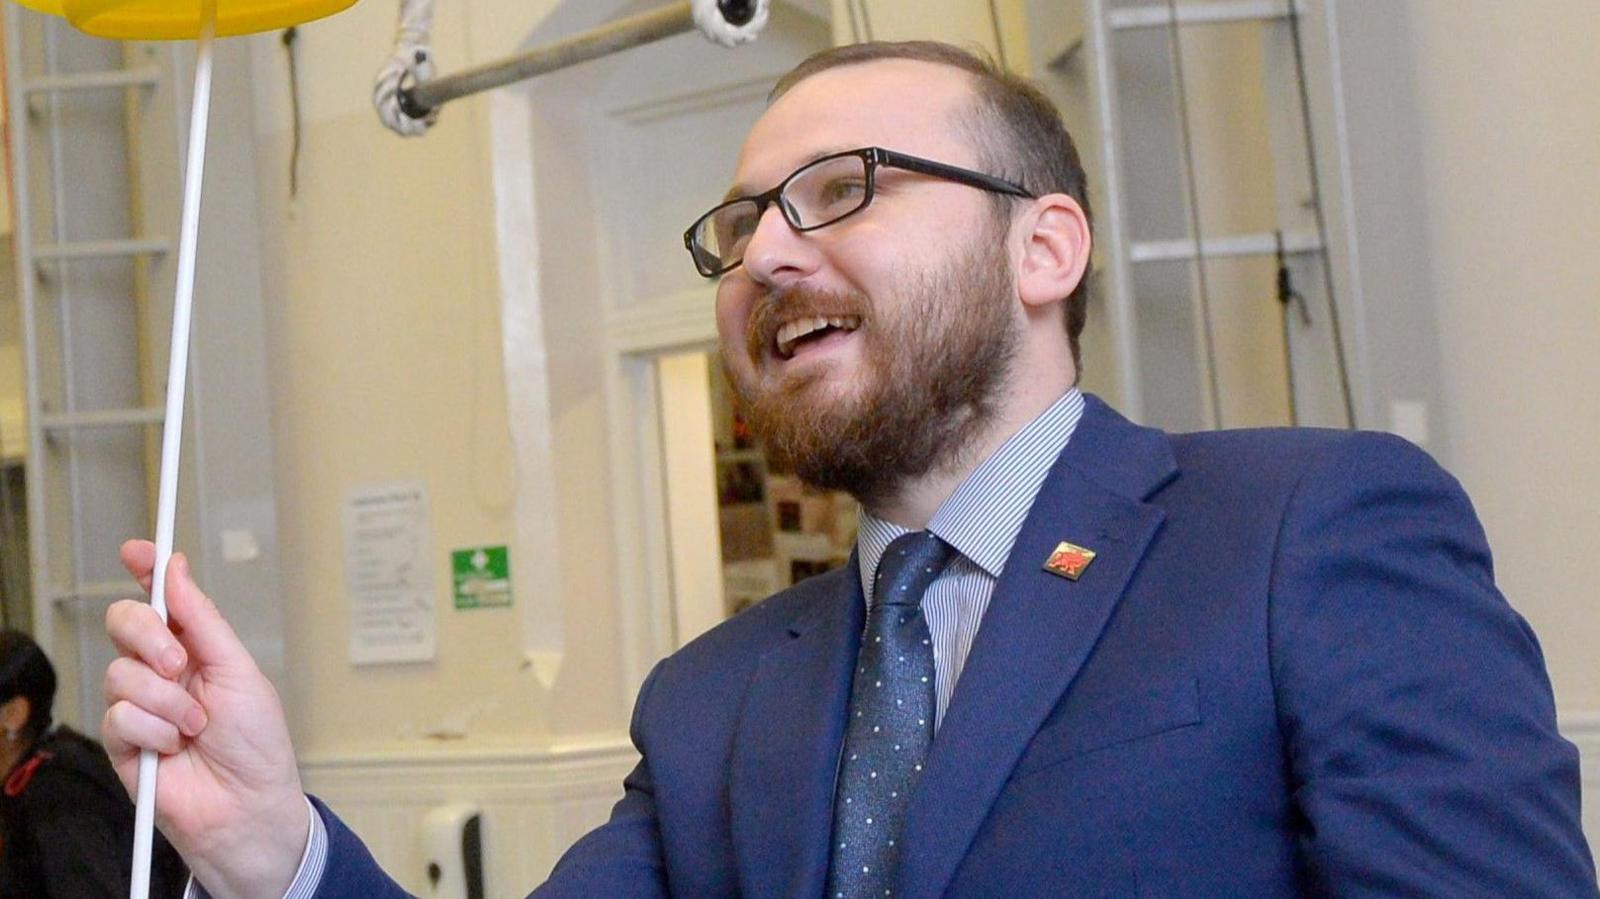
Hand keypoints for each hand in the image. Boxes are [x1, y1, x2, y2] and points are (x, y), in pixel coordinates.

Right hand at [103, 540, 308, 898]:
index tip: (138, 550)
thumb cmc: (257, 743)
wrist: (248, 805)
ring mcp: (140, 705)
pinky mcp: (123, 741)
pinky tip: (175, 748)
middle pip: (126, 624)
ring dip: (167, 700)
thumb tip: (176, 569)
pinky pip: (119, 715)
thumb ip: (202, 620)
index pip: (161, 600)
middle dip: (150, 636)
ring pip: (121, 672)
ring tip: (196, 726)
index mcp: (196, 647)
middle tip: (180, 664)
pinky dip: (155, 731)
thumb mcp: (239, 670)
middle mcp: (163, 671)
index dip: (146, 571)